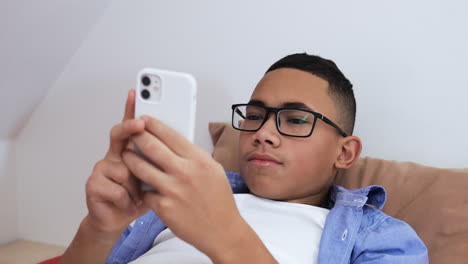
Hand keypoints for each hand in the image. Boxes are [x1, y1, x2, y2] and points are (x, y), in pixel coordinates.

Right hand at [84, 90, 149, 234]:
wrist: (117, 219)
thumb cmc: (140, 196)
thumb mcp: (156, 177)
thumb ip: (160, 161)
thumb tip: (181, 146)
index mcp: (129, 151)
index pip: (131, 127)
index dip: (131, 108)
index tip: (135, 93)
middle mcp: (115, 155)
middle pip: (120, 135)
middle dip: (130, 128)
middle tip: (140, 124)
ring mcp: (102, 168)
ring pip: (123, 168)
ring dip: (134, 186)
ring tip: (136, 195)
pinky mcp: (93, 184)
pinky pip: (117, 188)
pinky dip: (126, 199)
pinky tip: (126, 204)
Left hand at [122, 115, 244, 257]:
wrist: (223, 231)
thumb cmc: (219, 200)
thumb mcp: (213, 170)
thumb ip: (193, 156)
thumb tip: (174, 143)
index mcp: (199, 160)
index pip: (169, 134)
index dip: (153, 125)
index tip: (144, 120)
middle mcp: (185, 172)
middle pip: (150, 146)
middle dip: (136, 137)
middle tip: (130, 134)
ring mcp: (173, 190)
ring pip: (140, 167)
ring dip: (130, 159)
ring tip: (126, 155)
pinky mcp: (164, 208)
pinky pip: (145, 192)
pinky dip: (142, 188)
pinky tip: (140, 185)